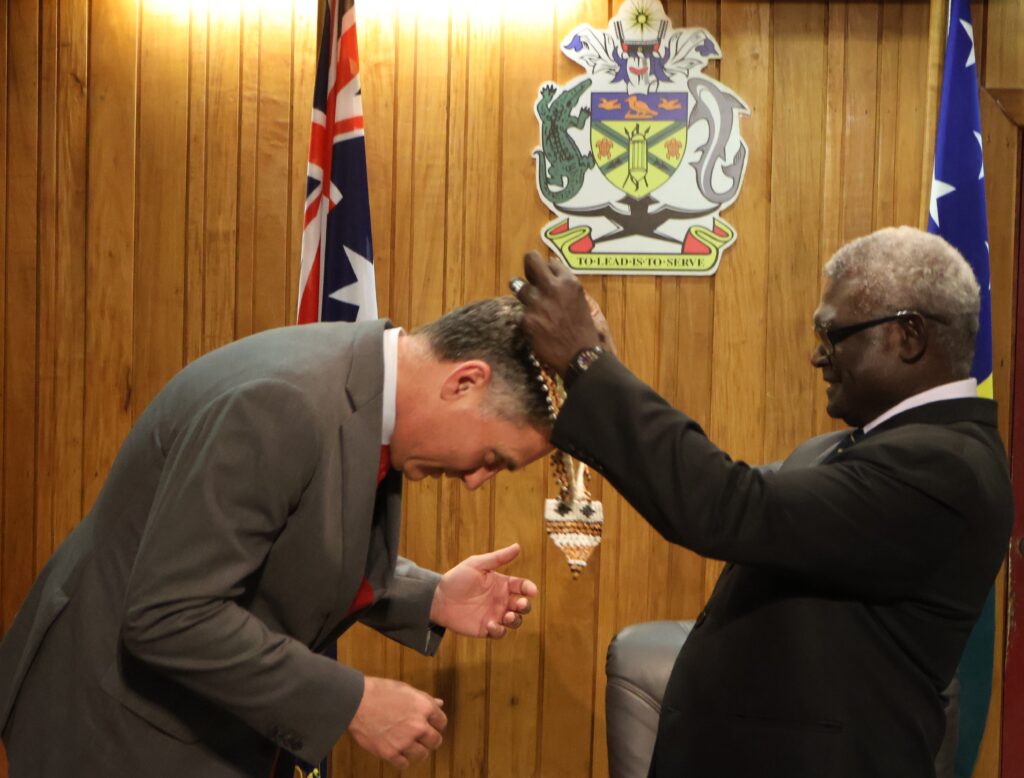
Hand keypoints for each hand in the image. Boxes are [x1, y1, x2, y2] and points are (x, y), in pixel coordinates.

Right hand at [348, 676, 446, 768]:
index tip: (432, 725)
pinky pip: (404, 764)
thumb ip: (424, 699)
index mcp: (424, 708)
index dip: (436, 723)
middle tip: (424, 738)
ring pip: (422, 754)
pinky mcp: (390, 753)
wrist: (355, 701)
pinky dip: (403, 760)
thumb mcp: (405, 689)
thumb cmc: (379, 691)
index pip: (442, 722)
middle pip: (435, 741)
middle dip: (431, 739)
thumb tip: (439, 703)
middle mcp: (418, 726)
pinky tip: (399, 752)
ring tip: (410, 745)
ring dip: (418, 750)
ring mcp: (404, 741)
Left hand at [430, 543, 537, 637]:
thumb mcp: (477, 564)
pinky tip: (491, 624)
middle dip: (525, 606)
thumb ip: (498, 558)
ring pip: (515, 621)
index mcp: (502, 584)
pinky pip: (499, 632)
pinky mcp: (486, 628)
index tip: (531, 591)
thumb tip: (518, 546)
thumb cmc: (458, 578)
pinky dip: (499, 630)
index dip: (529, 588)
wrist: (438, 598)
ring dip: (515, 619)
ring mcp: (495, 615)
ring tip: (507, 616)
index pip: (522, 586)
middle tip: (520, 604)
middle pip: (523, 606)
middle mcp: (502, 600)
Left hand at [511, 251, 614, 374]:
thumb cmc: (583, 330)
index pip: (551, 263)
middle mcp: (552, 288)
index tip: (547, 279)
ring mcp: (537, 303)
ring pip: (519, 287)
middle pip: (530, 260)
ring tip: (534, 307)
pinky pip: (521, 313)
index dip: (548, 272)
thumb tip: (552, 274)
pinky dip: (528, 319)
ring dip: (525, 296)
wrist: (579, 356)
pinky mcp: (526, 319)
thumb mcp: (580, 301)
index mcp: (569, 282)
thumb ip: (565, 287)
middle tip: (529, 276)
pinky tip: (538, 328)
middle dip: (529, 266)